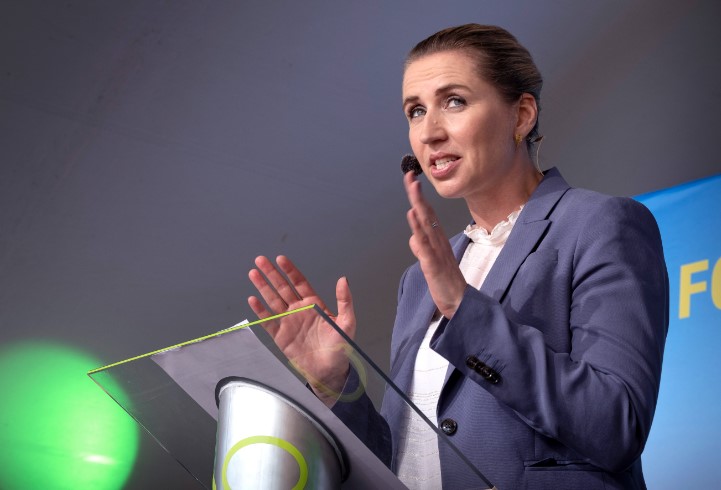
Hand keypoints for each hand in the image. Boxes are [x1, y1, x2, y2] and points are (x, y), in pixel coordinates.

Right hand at [248, 255, 354, 404]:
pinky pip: (268, 321)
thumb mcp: (347, 323)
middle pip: (282, 287)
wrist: (329, 371)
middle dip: (271, 274)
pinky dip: (260, 311)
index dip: (290, 270)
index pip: (299, 282)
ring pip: (273, 300)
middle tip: (260, 260)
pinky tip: (253, 300)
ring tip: (253, 274)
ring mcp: (288, 322)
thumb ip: (345, 300)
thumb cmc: (340, 348)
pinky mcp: (280, 336)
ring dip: (263, 287)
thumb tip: (343, 279)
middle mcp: (299, 310)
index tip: (281, 259)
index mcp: (314, 304)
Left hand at [404, 172, 466, 317]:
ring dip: (419, 205)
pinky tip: (412, 218)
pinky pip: (425, 245)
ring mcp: (437, 252)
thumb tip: (413, 239)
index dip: (418, 198)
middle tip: (410, 176)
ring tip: (413, 188)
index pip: (426, 215)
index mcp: (437, 241)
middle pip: (426, 214)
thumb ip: (422, 250)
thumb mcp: (431, 264)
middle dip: (417, 195)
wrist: (460, 303)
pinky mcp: (433, 265)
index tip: (411, 181)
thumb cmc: (446, 283)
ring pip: (425, 224)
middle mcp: (438, 242)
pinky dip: (418, 230)